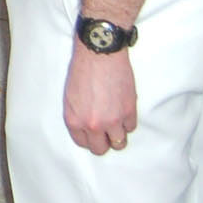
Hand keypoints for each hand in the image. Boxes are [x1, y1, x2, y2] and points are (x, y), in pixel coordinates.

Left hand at [63, 39, 137, 154]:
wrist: (99, 53)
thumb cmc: (82, 69)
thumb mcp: (71, 96)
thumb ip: (78, 115)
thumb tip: (87, 127)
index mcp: (74, 120)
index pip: (83, 143)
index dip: (89, 138)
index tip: (94, 133)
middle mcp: (92, 124)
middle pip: (101, 149)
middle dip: (103, 141)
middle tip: (107, 131)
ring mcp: (112, 120)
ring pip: (119, 143)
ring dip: (118, 134)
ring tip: (117, 121)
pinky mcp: (128, 112)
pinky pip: (131, 128)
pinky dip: (128, 121)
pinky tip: (123, 109)